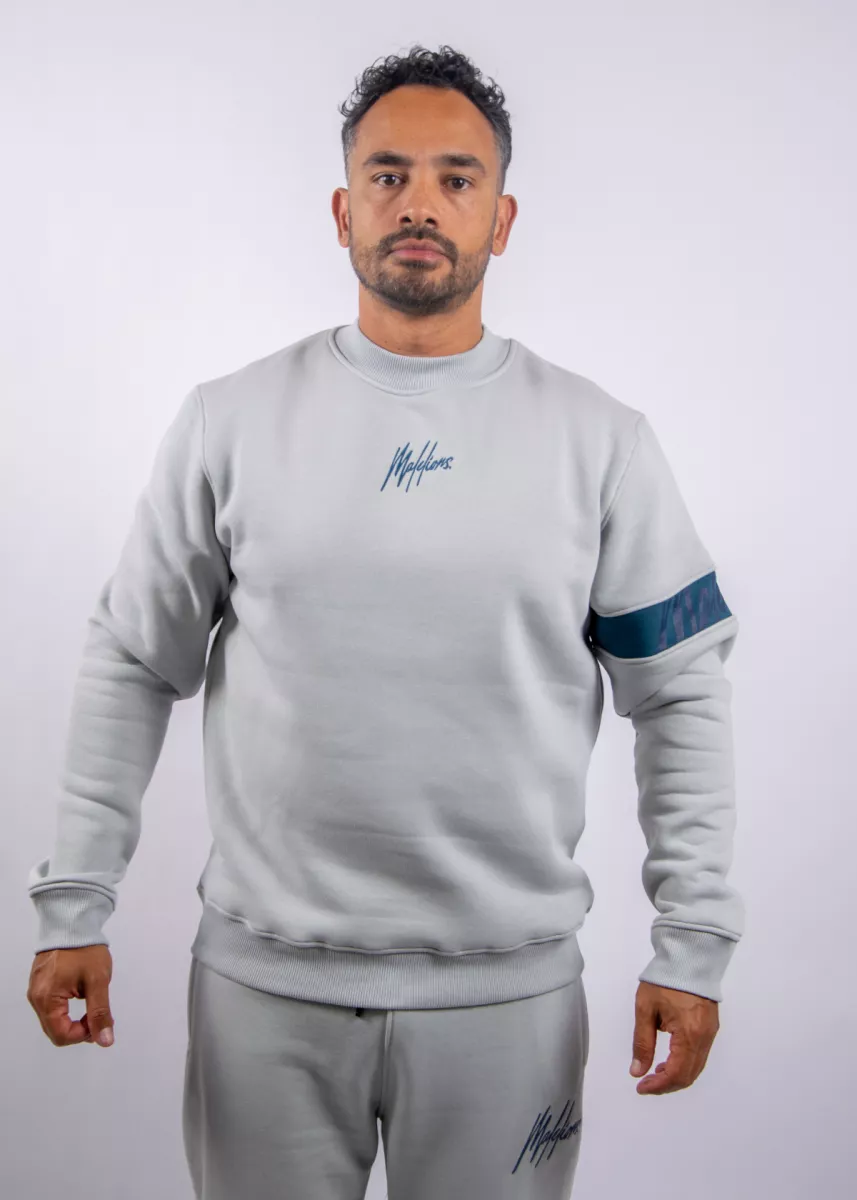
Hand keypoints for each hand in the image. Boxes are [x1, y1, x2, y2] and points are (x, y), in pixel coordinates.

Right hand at [27, 945, 115, 1047]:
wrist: (72, 920)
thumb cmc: (84, 949)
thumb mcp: (98, 981)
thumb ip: (100, 1012)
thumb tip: (105, 1041)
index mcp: (47, 999)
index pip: (61, 1035)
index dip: (83, 1035)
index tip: (100, 1021)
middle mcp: (36, 997)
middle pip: (55, 1030)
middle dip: (78, 1029)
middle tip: (98, 1015)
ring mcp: (35, 990)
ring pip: (52, 1019)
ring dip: (72, 1019)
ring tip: (92, 1002)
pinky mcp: (39, 983)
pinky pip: (50, 1006)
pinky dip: (66, 1009)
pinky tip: (81, 994)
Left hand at [629, 980, 718, 1094]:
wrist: (688, 957)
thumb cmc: (664, 980)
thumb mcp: (645, 1009)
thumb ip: (642, 1042)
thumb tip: (637, 1071)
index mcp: (689, 1034)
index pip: (676, 1073)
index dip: (658, 1086)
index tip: (641, 1087)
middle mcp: (704, 1038)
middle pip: (689, 1075)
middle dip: (667, 1084)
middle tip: (646, 1083)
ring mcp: (710, 1033)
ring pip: (696, 1067)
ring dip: (676, 1075)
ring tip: (655, 1071)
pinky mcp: (711, 1027)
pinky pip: (699, 1055)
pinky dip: (685, 1064)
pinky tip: (669, 1058)